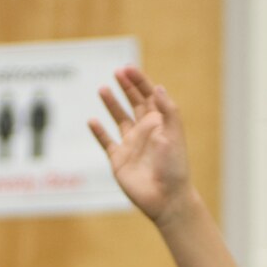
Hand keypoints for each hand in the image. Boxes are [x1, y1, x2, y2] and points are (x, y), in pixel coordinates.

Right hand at [89, 64, 192, 224]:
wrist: (166, 198)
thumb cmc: (175, 167)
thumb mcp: (174, 134)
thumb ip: (167, 110)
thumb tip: (157, 87)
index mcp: (160, 123)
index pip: (149, 95)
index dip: (139, 81)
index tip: (128, 69)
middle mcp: (145, 131)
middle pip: (134, 103)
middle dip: (126, 87)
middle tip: (117, 72)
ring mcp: (131, 145)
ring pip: (119, 119)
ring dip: (111, 104)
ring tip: (102, 89)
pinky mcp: (119, 160)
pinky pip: (106, 142)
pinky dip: (98, 132)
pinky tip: (92, 121)